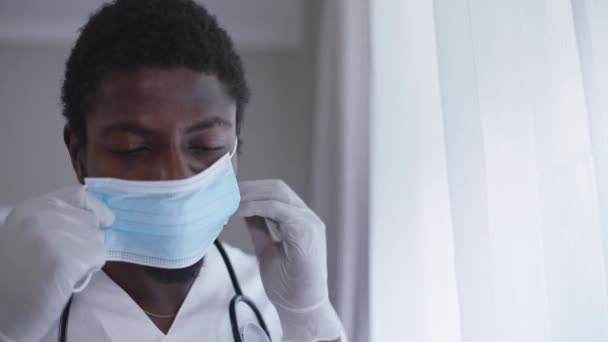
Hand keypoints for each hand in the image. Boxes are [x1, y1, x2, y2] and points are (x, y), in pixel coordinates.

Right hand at [0, 186, 113, 340]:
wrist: (3, 308)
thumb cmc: (19, 274)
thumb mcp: (30, 235)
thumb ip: (59, 220)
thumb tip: (101, 219)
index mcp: (32, 207)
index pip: (79, 195)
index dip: (96, 208)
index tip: (105, 220)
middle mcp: (42, 216)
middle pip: (91, 221)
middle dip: (86, 241)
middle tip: (62, 260)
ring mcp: (54, 236)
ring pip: (97, 240)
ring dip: (87, 257)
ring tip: (61, 270)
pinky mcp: (66, 259)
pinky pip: (98, 257)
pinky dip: (88, 270)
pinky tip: (65, 279)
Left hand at [238, 180, 342, 341]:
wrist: (302, 309)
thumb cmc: (288, 285)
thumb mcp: (268, 249)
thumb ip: (260, 228)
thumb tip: (244, 209)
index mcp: (301, 221)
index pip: (276, 192)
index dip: (252, 189)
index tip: (229, 194)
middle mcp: (308, 217)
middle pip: (277, 188)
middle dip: (249, 188)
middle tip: (225, 194)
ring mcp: (309, 223)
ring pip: (278, 194)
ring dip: (250, 195)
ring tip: (229, 201)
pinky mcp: (306, 231)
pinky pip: (278, 209)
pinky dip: (256, 206)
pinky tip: (240, 211)